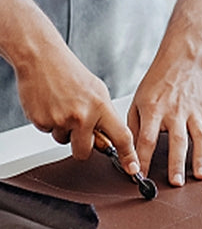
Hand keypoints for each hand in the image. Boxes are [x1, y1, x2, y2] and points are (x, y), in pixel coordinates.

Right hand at [15, 42, 138, 172]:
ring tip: (64, 108)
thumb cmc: (71, 73)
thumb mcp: (99, 92)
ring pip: (64, 142)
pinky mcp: (41, 122)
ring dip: (65, 131)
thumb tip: (109, 139)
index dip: (128, 155)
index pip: (121, 137)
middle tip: (79, 129)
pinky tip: (52, 105)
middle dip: (82, 146)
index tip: (132, 169)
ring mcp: (60, 120)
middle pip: (85, 152)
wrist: (43, 59)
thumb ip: (105, 116)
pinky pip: (49, 133)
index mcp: (101, 107)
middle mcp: (82, 116)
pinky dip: (50, 123)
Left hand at [127, 54, 201, 185]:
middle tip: (176, 182)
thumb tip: (131, 152)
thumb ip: (135, 128)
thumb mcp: (137, 102)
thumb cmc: (157, 82)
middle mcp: (175, 112)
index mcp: (154, 110)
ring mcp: (194, 112)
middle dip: (176, 163)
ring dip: (200, 158)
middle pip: (177, 141)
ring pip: (200, 137)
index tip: (139, 175)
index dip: (143, 159)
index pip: (147, 139)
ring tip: (200, 176)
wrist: (180, 62)